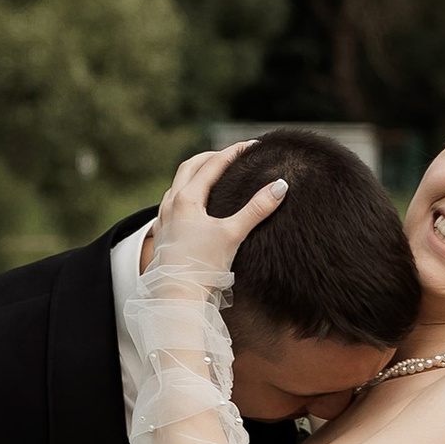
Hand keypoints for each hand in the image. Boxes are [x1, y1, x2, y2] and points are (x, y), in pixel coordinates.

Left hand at [145, 143, 286, 293]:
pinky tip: (193, 207)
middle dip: (211, 157)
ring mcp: (164, 220)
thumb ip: (257, 209)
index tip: (253, 146)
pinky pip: (170, 204)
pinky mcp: (163, 235)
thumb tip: (281, 186)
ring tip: (212, 176)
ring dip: (195, 174)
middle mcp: (171, 205)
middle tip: (231, 155)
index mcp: (187, 199)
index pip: (213, 164)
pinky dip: (184, 195)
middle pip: (190, 167)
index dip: (234, 152)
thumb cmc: (202, 267)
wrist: (177, 298)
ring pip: (177, 185)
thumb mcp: (233, 235)